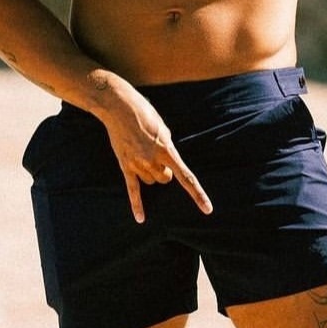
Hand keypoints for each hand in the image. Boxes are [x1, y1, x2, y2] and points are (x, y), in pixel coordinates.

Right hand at [87, 73, 212, 223]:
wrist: (119, 107)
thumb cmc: (143, 114)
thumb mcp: (163, 128)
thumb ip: (167, 147)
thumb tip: (167, 161)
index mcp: (167, 150)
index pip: (186, 177)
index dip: (198, 194)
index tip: (207, 209)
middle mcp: (153, 160)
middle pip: (165, 180)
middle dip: (164, 171)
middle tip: (156, 154)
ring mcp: (138, 164)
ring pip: (150, 182)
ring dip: (150, 173)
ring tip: (142, 152)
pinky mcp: (125, 165)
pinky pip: (133, 190)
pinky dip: (137, 205)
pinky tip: (140, 219)